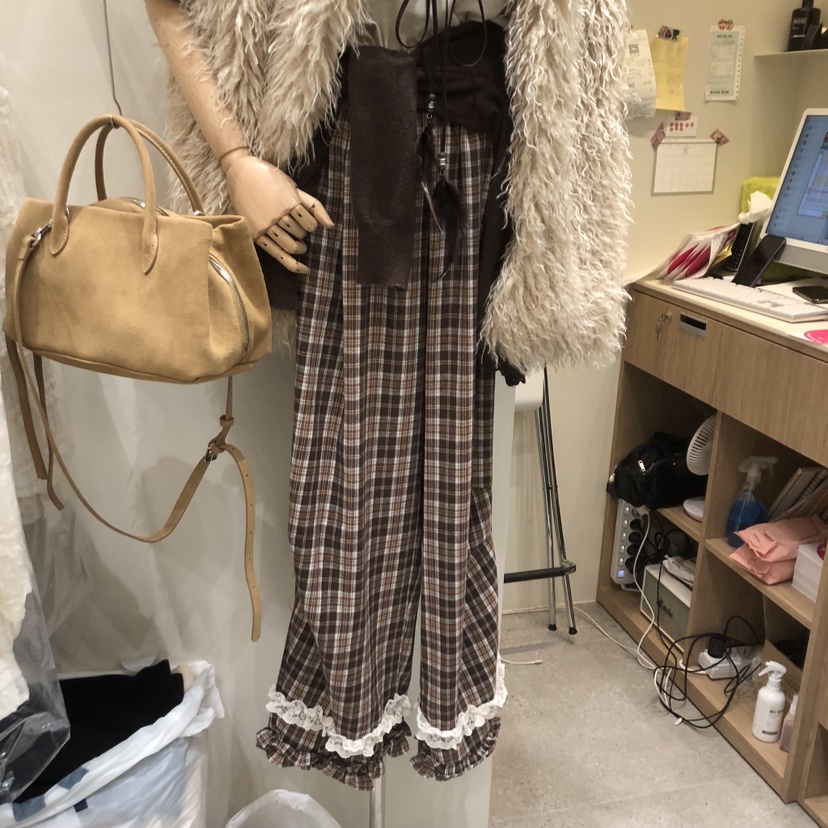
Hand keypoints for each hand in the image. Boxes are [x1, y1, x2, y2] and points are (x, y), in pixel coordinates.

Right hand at [223, 152, 333, 273]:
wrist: (241, 173)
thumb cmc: (271, 179)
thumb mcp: (294, 188)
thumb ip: (314, 206)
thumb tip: (331, 226)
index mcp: (289, 203)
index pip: (310, 224)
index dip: (311, 225)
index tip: (307, 222)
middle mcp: (277, 216)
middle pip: (300, 234)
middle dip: (303, 234)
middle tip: (298, 229)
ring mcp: (265, 226)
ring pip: (290, 246)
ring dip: (299, 247)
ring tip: (299, 245)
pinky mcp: (256, 235)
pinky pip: (277, 254)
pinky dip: (292, 264)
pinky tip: (303, 269)